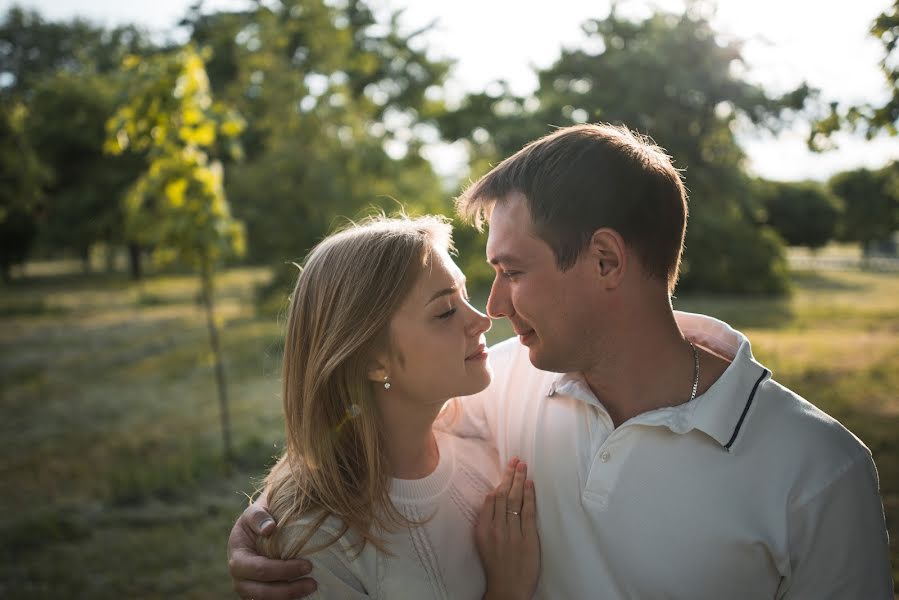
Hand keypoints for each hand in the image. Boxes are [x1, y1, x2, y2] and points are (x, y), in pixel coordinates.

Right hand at [228, 498, 316, 598]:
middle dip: (288, 590)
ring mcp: (249, 588)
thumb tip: (269, 528)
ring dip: (289, 597)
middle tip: (313, 583)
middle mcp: (240, 578)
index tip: (307, 565)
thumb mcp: (255, 511)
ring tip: (311, 587)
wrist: (260, 527)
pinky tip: (304, 593)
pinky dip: (287, 598)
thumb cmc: (260, 518)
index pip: (259, 569)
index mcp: (238, 558)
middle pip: (261, 592)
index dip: (283, 570)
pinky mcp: (260, 593)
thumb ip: (258, 516)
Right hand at [476, 458, 539, 599]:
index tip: (506, 469)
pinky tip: (530, 485)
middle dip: (510, 475)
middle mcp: (496, 529)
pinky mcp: (527, 539)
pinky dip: (529, 497)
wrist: (507, 589)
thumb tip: (493, 497)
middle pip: (503, 495)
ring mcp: (512, 533)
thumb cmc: (496, 565)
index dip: (500, 482)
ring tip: (523, 466)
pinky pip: (527, 513)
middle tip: (516, 460)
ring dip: (519, 481)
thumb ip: (487, 520)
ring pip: (514, 501)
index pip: (491, 499)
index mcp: (483, 529)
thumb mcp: (483, 542)